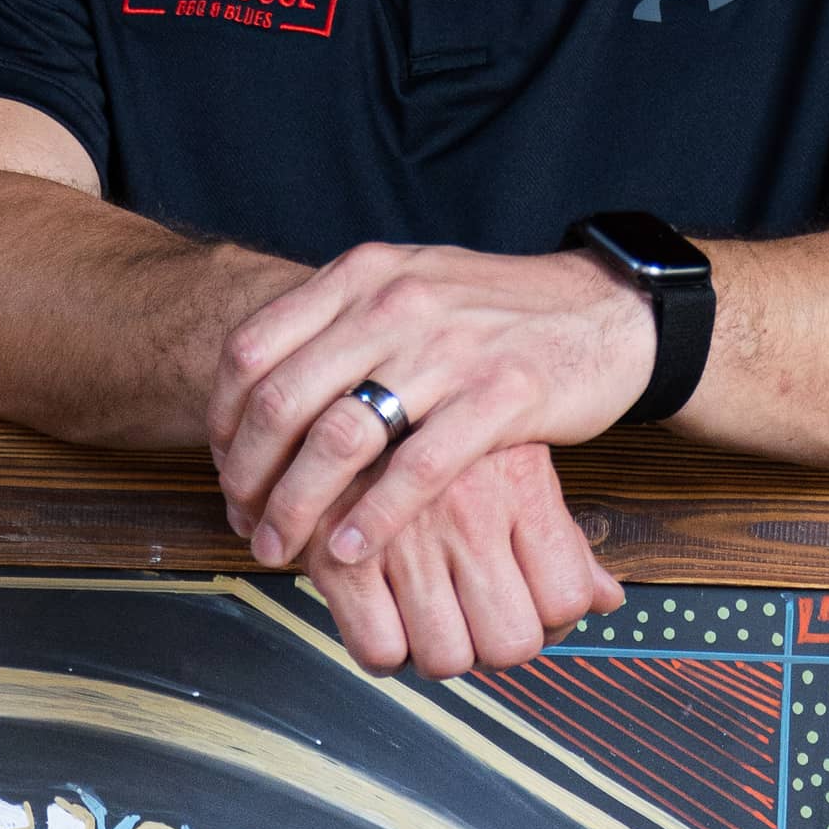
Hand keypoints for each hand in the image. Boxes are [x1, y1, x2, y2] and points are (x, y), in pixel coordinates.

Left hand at [208, 237, 650, 674]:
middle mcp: (395, 303)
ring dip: (297, 507)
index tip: (223, 467)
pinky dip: (373, 518)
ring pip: (341, 438)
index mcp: (361, 276)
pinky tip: (347, 551)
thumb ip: (337, 324)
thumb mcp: (406, 289)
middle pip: (283, 401)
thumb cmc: (496, 316)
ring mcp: (449, 348)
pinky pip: (417, 470)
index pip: (254, 350)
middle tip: (243, 521)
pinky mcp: (502, 396)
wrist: (605, 312)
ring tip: (282, 548)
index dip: (223, 419)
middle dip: (248, 475)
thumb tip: (261, 382)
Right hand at [295, 438, 621, 679]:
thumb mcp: (516, 462)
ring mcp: (405, 539)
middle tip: (477, 625)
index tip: (526, 612)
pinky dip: (384, 654)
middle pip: (510, 643)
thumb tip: (608, 599)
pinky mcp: (341, 558)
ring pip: (446, 657)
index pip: (565, 598)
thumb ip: (564, 539)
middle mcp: (468, 514)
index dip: (551, 623)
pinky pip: (379, 650)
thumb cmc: (438, 428)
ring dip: (440, 653)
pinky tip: (385, 622)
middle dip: (495, 647)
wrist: (343, 389)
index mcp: (520, 485)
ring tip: (429, 623)